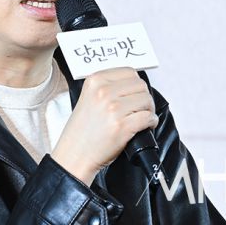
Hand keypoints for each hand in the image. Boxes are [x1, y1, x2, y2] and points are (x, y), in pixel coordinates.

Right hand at [50, 67, 158, 185]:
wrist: (74, 154)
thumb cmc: (82, 130)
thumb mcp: (89, 97)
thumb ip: (108, 87)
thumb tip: (134, 84)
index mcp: (94, 81)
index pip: (129, 72)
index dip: (136, 84)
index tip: (135, 94)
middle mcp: (103, 91)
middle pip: (140, 85)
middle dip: (144, 97)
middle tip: (141, 108)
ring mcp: (112, 108)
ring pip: (146, 100)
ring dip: (149, 110)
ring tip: (142, 118)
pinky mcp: (122, 126)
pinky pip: (148, 117)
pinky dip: (151, 122)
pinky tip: (145, 127)